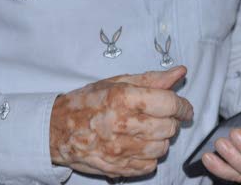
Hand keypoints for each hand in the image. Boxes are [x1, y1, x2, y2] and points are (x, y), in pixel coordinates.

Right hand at [49, 66, 193, 177]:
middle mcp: (122, 125)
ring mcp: (119, 150)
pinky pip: (149, 166)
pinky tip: (139, 145)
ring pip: (162, 148)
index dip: (183, 105)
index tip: (183, 107)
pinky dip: (150, 156)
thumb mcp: (116, 83)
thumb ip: (151, 79)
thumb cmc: (86, 103)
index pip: (169, 104)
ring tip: (149, 130)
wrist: (56, 130)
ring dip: (161, 139)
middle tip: (162, 116)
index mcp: (123, 98)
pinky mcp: (118, 168)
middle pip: (169, 128)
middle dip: (171, 121)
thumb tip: (180, 72)